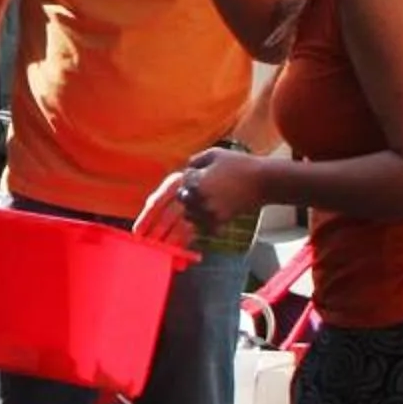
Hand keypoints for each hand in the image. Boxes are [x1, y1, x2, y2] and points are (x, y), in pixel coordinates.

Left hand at [136, 147, 267, 243]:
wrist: (263, 180)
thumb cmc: (238, 164)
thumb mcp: (212, 155)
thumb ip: (193, 163)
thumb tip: (183, 173)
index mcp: (192, 180)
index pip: (165, 196)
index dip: (150, 214)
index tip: (139, 229)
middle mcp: (198, 197)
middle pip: (172, 215)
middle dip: (156, 231)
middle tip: (142, 244)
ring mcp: (209, 211)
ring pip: (187, 223)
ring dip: (175, 234)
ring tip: (160, 247)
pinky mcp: (220, 221)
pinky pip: (202, 230)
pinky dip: (194, 236)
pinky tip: (183, 249)